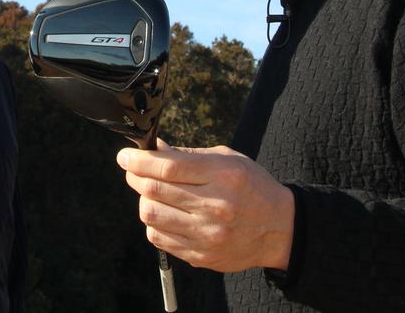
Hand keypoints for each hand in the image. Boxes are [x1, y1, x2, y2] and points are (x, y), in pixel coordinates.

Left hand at [116, 139, 294, 272]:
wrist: (279, 229)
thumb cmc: (251, 186)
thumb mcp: (227, 160)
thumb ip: (187, 155)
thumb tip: (152, 148)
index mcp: (223, 176)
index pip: (167, 167)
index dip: (138, 160)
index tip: (125, 155)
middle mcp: (215, 207)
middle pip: (154, 190)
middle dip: (134, 176)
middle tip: (132, 169)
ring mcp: (207, 235)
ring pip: (151, 215)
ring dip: (143, 199)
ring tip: (151, 192)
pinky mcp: (201, 255)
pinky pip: (159, 238)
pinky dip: (154, 223)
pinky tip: (165, 213)